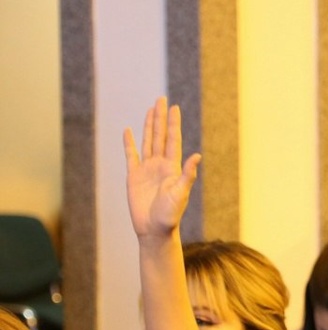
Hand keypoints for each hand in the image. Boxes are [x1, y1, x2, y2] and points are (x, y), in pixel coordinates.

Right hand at [123, 97, 201, 238]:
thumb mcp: (180, 194)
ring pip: (148, 142)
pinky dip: (129, 143)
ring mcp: (147, 170)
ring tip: (150, 110)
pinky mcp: (134, 177)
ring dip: (148, 126)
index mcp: (173, 167)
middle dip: (161, 118)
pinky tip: (129, 131)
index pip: (173, 140)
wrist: (154, 230)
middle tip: (162, 99)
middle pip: (160, 136)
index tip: (174, 107)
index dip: (173, 123)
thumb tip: (197, 156)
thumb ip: (187, 174)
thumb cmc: (170, 215)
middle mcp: (161, 165)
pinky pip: (131, 155)